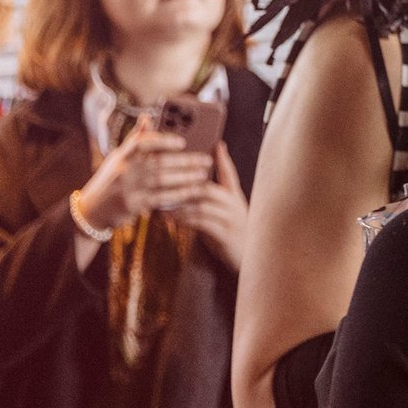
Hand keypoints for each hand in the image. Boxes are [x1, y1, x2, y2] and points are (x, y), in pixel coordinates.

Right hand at [75, 121, 216, 232]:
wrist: (92, 208)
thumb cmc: (112, 178)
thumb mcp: (119, 157)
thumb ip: (136, 139)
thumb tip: (148, 116)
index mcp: (122, 156)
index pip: (141, 143)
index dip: (162, 141)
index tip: (182, 141)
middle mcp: (124, 171)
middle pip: (158, 163)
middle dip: (184, 161)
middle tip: (205, 159)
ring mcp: (128, 188)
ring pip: (162, 181)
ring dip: (185, 177)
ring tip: (202, 174)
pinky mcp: (134, 205)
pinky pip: (161, 198)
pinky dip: (179, 194)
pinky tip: (193, 192)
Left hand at [172, 145, 249, 271]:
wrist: (249, 263)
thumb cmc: (233, 239)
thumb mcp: (224, 218)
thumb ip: (210, 206)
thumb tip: (188, 194)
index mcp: (235, 199)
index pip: (230, 174)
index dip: (223, 159)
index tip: (216, 144)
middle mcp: (235, 205)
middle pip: (206, 186)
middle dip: (182, 182)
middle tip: (160, 179)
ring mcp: (231, 219)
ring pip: (201, 202)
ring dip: (177, 201)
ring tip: (158, 201)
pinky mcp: (226, 234)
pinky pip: (201, 221)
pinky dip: (182, 218)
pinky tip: (167, 218)